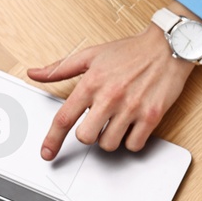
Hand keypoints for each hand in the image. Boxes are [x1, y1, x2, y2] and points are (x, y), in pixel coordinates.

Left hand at [30, 25, 198, 157]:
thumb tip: (34, 74)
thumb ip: (60, 68)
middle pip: (86, 137)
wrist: (168, 47)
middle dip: (89, 135)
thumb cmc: (130, 52)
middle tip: (97, 124)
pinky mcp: (152, 116)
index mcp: (91, 83)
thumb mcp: (90, 55)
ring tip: (117, 123)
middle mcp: (110, 97)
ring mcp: (132, 108)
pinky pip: (134, 144)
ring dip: (110, 138)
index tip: (47, 153)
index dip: (52, 139)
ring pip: (110, 144)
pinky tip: (133, 127)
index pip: (64, 118)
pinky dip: (132, 141)